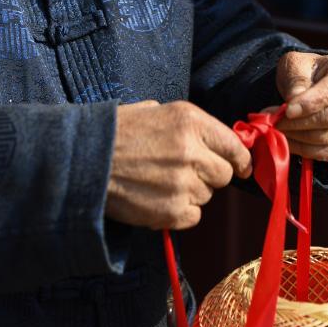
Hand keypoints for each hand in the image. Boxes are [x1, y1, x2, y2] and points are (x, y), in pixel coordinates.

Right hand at [105, 100, 251, 229]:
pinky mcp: (171, 210)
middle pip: (224, 174)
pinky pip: (193, 216)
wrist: (85, 160)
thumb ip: (189, 126)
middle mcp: (192, 151)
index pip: (234, 145)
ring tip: (162, 183)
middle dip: (210, 175)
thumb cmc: (118, 133)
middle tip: (185, 173)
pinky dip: (180, 212)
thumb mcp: (155, 110)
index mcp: (190, 120)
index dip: (240, 159)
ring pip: (207, 196)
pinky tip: (158, 199)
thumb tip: (216, 141)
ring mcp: (182, 183)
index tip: (242, 167)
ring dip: (191, 193)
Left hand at [270, 52, 327, 160]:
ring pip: (327, 138)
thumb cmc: (307, 71)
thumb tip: (294, 104)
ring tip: (276, 129)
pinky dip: (304, 150)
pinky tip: (289, 140)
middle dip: (298, 122)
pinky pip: (327, 153)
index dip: (311, 102)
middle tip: (273, 121)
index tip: (288, 110)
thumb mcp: (296, 64)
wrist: (318, 85)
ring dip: (297, 137)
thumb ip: (296, 79)